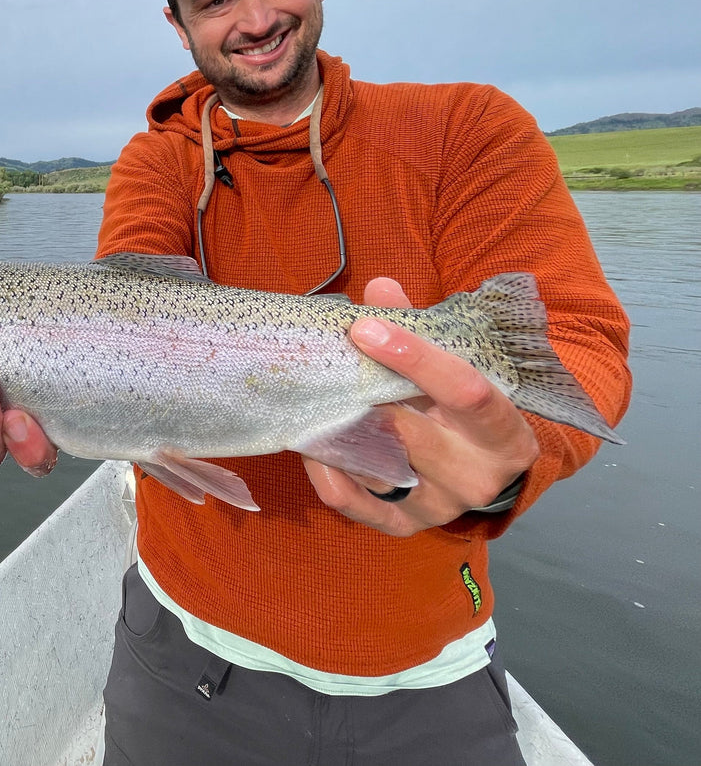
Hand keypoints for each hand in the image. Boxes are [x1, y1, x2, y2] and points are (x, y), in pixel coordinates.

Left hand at [302, 277, 539, 536]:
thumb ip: (421, 328)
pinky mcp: (406, 525)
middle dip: (363, 394)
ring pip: (380, 466)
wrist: (487, 470)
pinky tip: (310, 446)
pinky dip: (328, 474)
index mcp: (503, 431)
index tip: (364, 327)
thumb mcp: (458, 366)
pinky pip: (357, 504)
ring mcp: (441, 505)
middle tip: (324, 361)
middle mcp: (476, 475)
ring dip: (339, 430)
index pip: (466, 391)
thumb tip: (380, 288)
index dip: (414, 356)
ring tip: (309, 396)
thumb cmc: (466, 409)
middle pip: (412, 432)